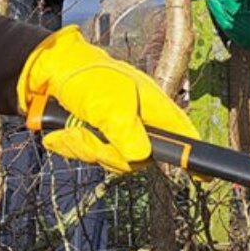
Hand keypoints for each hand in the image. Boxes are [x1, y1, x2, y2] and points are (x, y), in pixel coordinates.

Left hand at [16, 27, 198, 172]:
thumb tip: (142, 157)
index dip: (193, 156)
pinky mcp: (96, 139)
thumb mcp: (108, 103)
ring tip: (73, 127)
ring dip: (86, 146)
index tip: (202, 176)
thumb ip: (126, 130)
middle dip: (110, 152)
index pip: (181, 135)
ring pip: (112, 160)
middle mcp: (139, 122)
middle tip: (91, 133)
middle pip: (139, 159)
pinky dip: (73, 146)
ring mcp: (117, 132)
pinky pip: (91, 158)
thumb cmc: (86, 78)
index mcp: (152, 108)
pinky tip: (64, 132)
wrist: (47, 74)